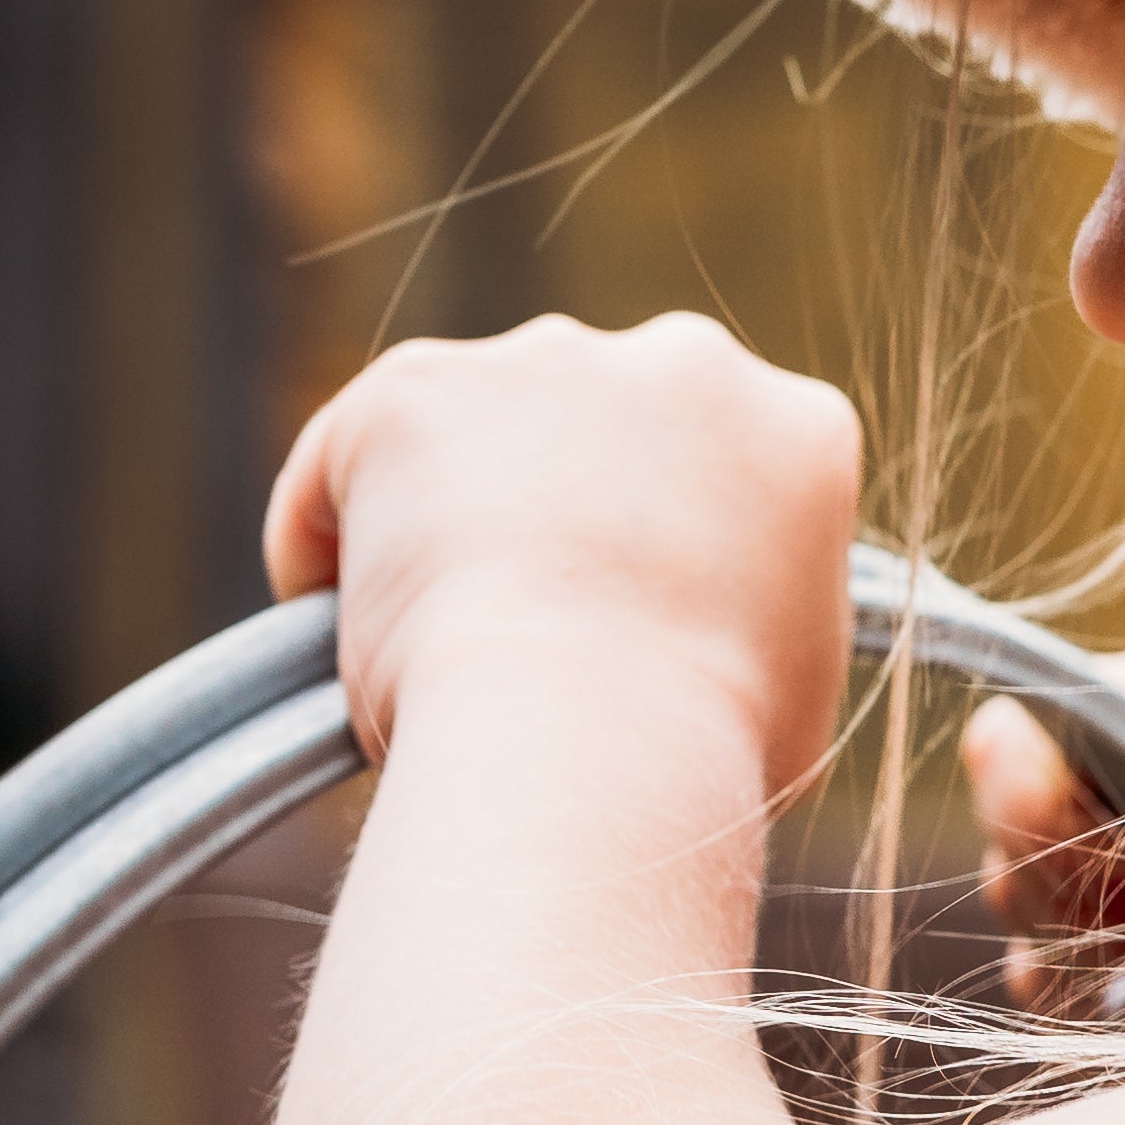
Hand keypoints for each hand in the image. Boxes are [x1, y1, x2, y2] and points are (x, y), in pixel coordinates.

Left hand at [264, 314, 863, 790]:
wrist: (586, 740)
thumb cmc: (696, 762)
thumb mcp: (790, 696)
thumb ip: (759, 630)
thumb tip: (729, 662)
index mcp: (797, 432)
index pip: (719, 466)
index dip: (663, 546)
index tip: (625, 617)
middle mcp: (683, 363)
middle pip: (599, 425)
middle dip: (561, 504)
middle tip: (523, 624)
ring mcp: (545, 363)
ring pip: (474, 429)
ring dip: (445, 511)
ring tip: (422, 637)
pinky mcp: (416, 387)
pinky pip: (349, 454)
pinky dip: (326, 534)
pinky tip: (327, 617)